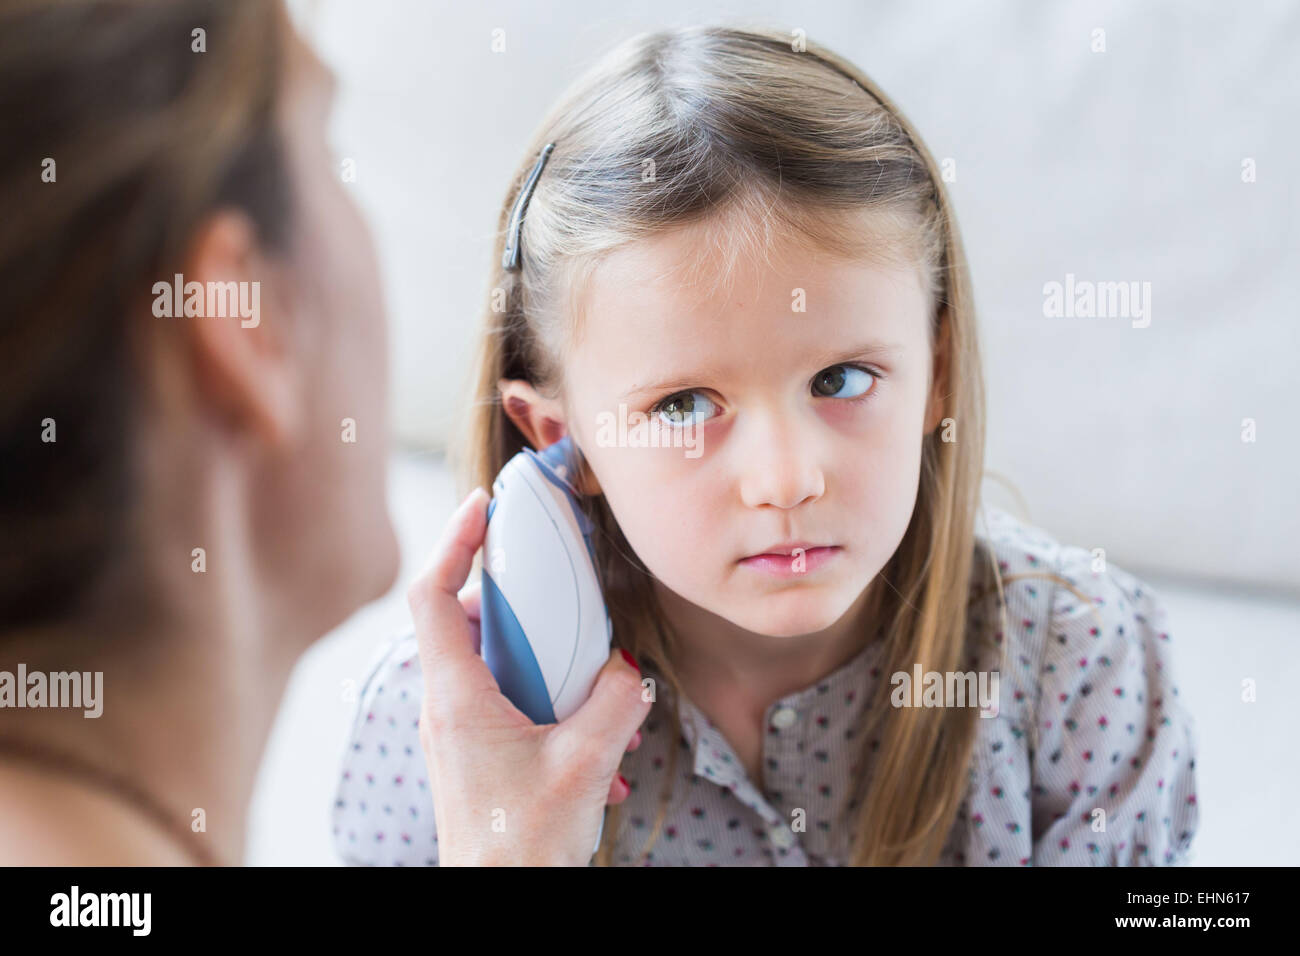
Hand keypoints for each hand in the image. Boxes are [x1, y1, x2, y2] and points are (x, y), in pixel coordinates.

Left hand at [408, 487, 651, 865]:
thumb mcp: (585, 766)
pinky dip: (545, 697)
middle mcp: (448, 707)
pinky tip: (591, 736)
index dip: (453, 541)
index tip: (483, 505)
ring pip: (490, 660)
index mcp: (458, 697)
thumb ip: (615, 704)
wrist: (502, 902)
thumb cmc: (524, 846)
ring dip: (538, 654)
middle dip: (515, 598)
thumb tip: (629, 669)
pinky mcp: (478, 752)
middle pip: (466, 620)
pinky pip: (506, 699)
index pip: (433, 596)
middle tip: (556, 586)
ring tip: (586, 673)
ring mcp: (460, 731)